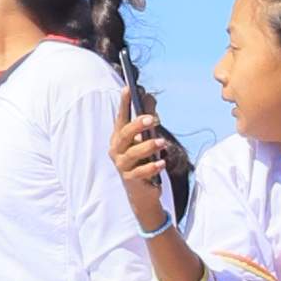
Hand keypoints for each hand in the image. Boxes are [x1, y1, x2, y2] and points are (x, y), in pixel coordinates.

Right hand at [111, 93, 188, 229]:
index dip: (123, 104)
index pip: (121, 118)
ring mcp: (122, 165)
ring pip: (132, 154)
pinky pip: (140, 172)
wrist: (142, 192)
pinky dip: (152, 167)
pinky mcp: (130, 180)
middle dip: (137, 125)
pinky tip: (162, 163)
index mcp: (119, 137)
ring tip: (163, 142)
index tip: (128, 88)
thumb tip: (150, 96)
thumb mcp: (146, 138)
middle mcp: (116, 150)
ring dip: (148, 146)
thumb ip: (147, 118)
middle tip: (152, 118)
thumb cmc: (143, 160)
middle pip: (124, 135)